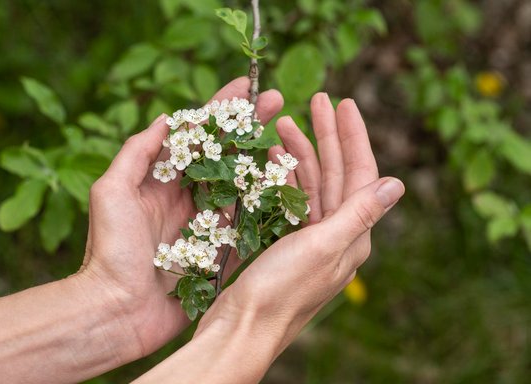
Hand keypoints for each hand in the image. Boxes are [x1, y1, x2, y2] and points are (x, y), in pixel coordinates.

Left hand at [76, 77, 283, 359]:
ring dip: (263, 160)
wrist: (115, 310)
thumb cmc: (109, 250)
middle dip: (249, 127)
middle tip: (276, 101)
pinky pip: (249, 225)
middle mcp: (188, 199)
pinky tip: (288, 185)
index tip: (244, 88)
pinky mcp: (221, 253)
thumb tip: (167, 118)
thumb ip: (138, 153)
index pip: (196, 136)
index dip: (220, 110)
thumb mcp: (111, 191)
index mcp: (163, 181)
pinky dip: (267, 205)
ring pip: (242, 186)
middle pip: (225, 155)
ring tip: (289, 136)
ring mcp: (207, 226)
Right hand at [197, 94, 404, 350]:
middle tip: (316, 99)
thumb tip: (397, 184)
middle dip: (326, 135)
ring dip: (300, 152)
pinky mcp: (284, 242)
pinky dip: (282, 177)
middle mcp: (335, 235)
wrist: (242, 327)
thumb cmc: (280, 291)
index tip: (344, 102)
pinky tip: (272, 159)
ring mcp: (309, 238)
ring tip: (283, 122)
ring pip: (310, 184)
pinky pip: (289, 200)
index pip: (360, 175)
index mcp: (352, 235)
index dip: (353, 136)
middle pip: (335, 174)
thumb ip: (358, 214)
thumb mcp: (322, 247)